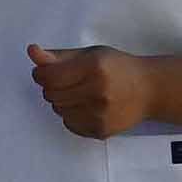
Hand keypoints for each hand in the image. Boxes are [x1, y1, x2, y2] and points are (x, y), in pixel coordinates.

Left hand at [26, 44, 155, 138]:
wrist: (149, 90)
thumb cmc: (118, 68)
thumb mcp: (90, 54)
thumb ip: (58, 56)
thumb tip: (32, 52)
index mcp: (94, 67)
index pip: (49, 76)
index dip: (40, 73)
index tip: (45, 72)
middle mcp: (98, 91)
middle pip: (51, 94)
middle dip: (52, 87)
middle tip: (69, 81)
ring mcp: (100, 114)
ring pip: (58, 110)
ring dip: (62, 101)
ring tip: (82, 93)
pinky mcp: (100, 130)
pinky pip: (69, 124)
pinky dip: (72, 115)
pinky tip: (88, 106)